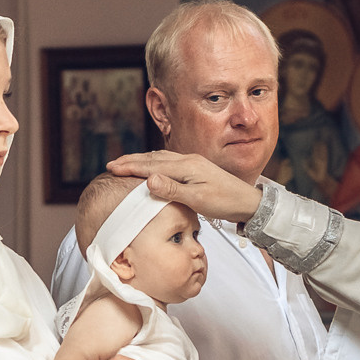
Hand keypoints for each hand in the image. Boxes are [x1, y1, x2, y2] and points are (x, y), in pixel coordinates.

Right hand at [106, 150, 262, 223]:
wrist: (247, 201)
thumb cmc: (224, 202)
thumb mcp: (197, 199)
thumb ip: (172, 189)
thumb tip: (148, 180)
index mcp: (187, 166)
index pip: (152, 165)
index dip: (130, 167)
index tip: (112, 168)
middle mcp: (188, 160)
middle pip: (154, 158)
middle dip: (132, 160)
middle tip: (112, 164)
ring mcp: (193, 162)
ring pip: (161, 158)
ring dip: (142, 160)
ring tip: (127, 164)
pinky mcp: (197, 167)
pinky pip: (169, 161)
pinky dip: (155, 162)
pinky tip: (152, 166)